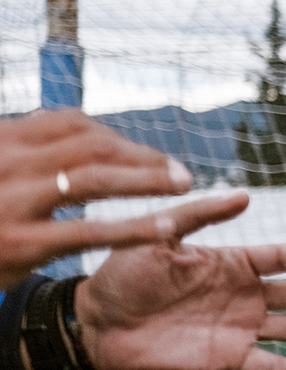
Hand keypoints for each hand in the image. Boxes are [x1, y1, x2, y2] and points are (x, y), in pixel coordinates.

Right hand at [0, 110, 196, 288]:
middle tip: (181, 173)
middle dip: (142, 157)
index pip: (69, 124)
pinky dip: (136, 226)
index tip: (146, 155)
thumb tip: (62, 126)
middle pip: (90, 146)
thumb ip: (22, 150)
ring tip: (184, 187)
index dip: (116, 137)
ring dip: (147, 179)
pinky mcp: (22, 244)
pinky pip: (91, 231)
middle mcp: (5, 164)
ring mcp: (12, 203)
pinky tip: (169, 228)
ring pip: (94, 178)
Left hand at [73, 193, 285, 369]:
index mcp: (232, 263)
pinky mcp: (228, 359)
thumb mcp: (158, 236)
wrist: (96, 324)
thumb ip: (200, 216)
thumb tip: (247, 197)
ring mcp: (240, 329)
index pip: (281, 259)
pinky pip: (271, 366)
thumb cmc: (122, 275)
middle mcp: (244, 295)